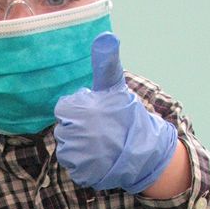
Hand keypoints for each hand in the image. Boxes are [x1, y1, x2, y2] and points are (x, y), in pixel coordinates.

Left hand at [54, 32, 177, 192]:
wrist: (145, 151)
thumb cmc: (127, 115)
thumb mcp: (115, 87)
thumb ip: (106, 63)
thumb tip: (107, 35)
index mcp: (76, 110)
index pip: (64, 109)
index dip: (81, 110)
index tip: (97, 113)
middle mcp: (72, 133)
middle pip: (64, 128)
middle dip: (80, 128)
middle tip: (102, 129)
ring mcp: (75, 155)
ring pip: (66, 147)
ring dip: (80, 146)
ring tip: (101, 144)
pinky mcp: (79, 172)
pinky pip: (73, 165)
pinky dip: (84, 164)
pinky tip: (99, 159)